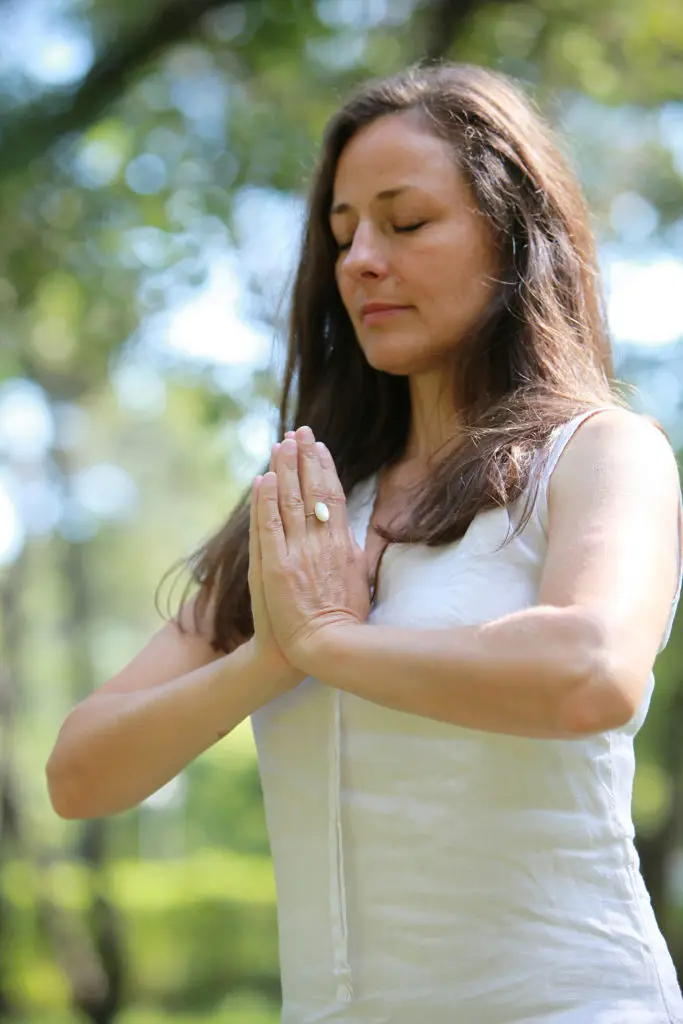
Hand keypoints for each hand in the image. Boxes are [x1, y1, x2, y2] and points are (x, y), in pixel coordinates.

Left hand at [255, 425, 370, 669]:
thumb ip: (356, 550)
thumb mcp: (360, 578)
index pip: (333, 496)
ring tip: (279, 444)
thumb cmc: (345, 620)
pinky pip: (269, 527)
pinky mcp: (275, 567)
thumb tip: (354, 529)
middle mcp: (321, 543)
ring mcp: (297, 554)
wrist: (325, 648)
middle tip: (298, 430)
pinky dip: (264, 502)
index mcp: (343, 545)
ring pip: (289, 502)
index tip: (318, 446)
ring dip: (284, 470)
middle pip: (312, 490)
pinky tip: (262, 479)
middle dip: (304, 458)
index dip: (324, 468)